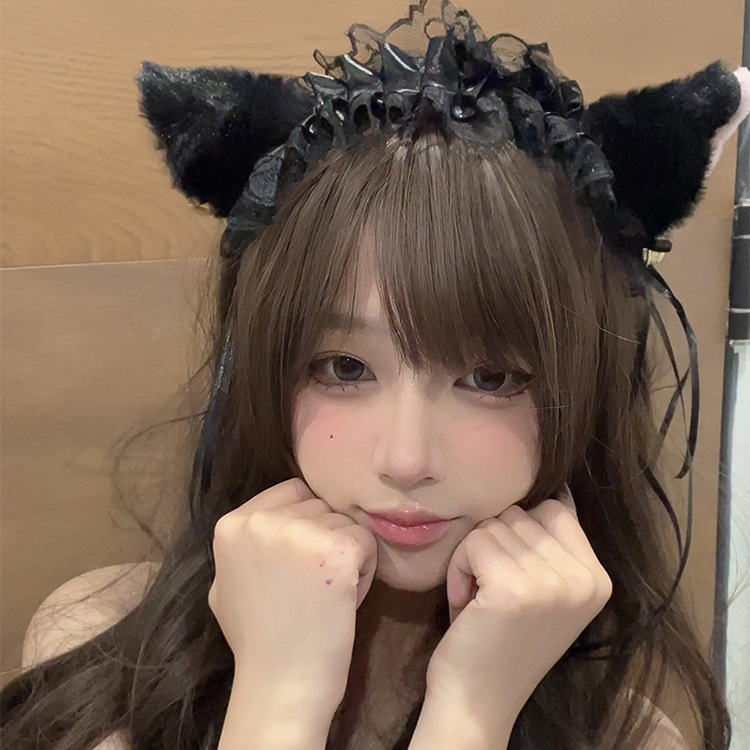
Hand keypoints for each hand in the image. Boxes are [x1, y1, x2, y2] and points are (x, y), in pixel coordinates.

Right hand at [208, 478, 377, 721]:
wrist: (281, 683)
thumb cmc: (258, 639)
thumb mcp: (228, 581)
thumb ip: (246, 544)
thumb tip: (267, 520)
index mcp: (233, 523)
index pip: (293, 492)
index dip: (305, 523)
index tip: (299, 562)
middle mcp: (262, 520)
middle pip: (320, 506)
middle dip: (325, 538)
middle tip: (314, 583)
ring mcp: (299, 533)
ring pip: (345, 522)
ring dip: (345, 552)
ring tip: (327, 592)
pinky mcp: (337, 549)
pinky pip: (366, 540)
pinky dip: (365, 567)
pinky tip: (345, 596)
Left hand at [424, 486, 611, 736]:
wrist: (478, 702)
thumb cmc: (504, 639)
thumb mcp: (547, 589)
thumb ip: (555, 545)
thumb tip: (561, 489)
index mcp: (598, 578)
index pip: (554, 509)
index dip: (521, 535)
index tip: (514, 577)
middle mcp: (584, 579)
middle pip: (520, 514)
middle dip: (496, 546)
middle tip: (494, 593)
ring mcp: (551, 584)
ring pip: (493, 525)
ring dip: (475, 557)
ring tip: (481, 600)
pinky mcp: (513, 590)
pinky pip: (473, 542)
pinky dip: (459, 568)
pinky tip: (467, 604)